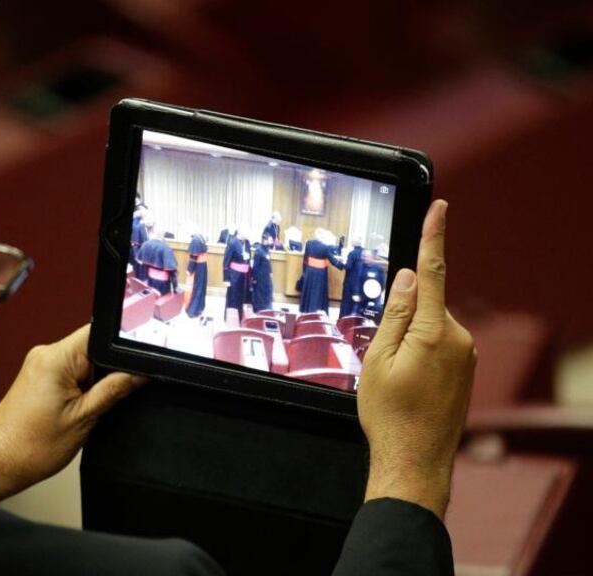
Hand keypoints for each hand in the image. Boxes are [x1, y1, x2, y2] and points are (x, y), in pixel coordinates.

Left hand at [0, 325, 145, 501]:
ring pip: (83, 361)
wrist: (0, 463)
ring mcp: (39, 364)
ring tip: (83, 408)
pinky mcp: (38, 376)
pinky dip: (79, 386)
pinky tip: (74, 408)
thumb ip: (114, 390)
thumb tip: (139, 373)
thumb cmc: (32, 447)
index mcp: (55, 358)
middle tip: (101, 399)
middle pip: (92, 346)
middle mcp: (44, 354)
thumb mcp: (84, 418)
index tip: (133, 368)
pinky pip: (69, 371)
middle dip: (107, 370)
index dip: (121, 348)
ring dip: (92, 381)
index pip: (98, 334)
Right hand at [357, 200, 476, 518]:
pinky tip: (408, 388)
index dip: (433, 236)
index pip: (432, 272)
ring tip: (394, 384)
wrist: (415, 460)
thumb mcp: (377, 359)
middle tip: (381, 363)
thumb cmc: (390, 415)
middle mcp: (458, 338)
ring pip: (428, 328)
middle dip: (400, 320)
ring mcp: (466, 355)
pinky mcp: (466, 369)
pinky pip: (438, 346)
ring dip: (408, 342)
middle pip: (423, 305)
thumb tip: (408, 278)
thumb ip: (396, 313)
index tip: (440, 208)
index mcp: (434, 331)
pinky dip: (419, 356)